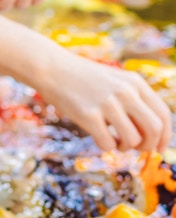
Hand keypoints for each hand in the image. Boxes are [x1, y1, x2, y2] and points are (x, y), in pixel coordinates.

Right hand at [41, 50, 171, 152]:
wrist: (53, 68)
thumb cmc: (84, 78)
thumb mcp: (115, 81)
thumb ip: (134, 101)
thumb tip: (150, 136)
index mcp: (135, 82)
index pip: (163, 114)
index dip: (165, 136)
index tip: (158, 149)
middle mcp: (125, 92)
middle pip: (154, 129)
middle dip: (148, 146)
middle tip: (136, 148)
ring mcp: (107, 103)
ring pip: (132, 140)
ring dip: (125, 147)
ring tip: (114, 141)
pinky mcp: (89, 115)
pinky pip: (108, 144)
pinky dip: (106, 147)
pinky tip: (98, 137)